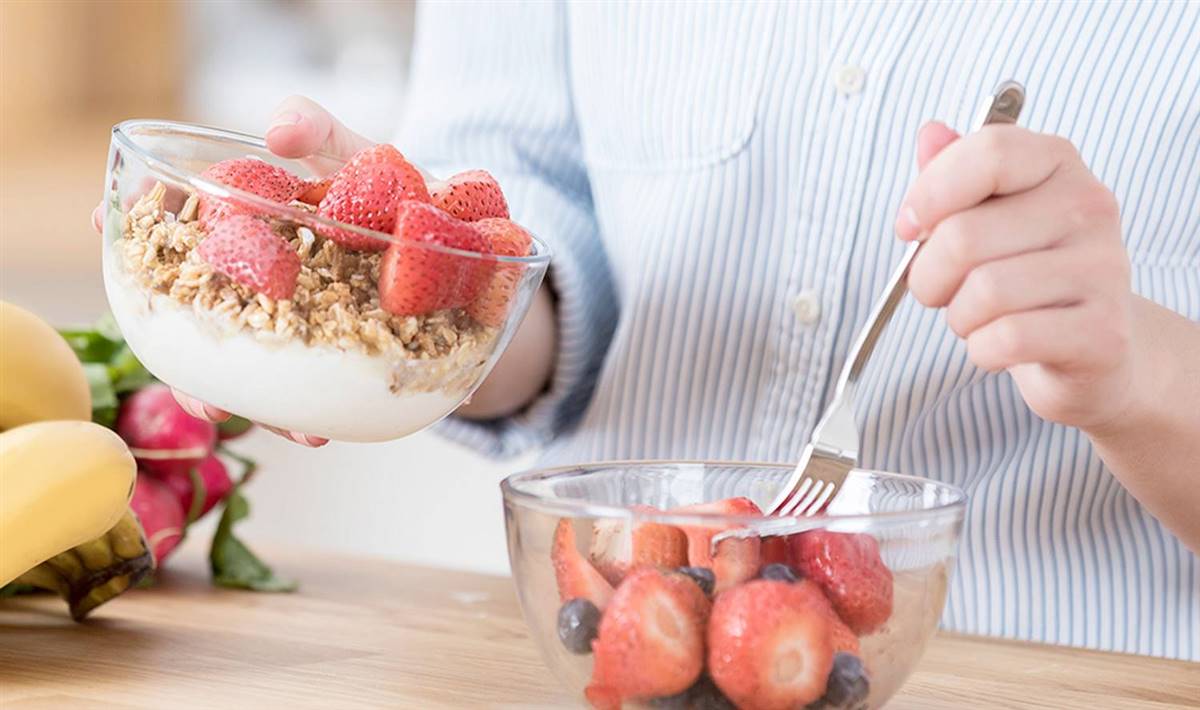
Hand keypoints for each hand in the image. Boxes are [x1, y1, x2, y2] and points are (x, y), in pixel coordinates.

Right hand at [91, 96, 374, 445]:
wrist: (462, 247)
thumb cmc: (394, 193)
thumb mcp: (356, 156)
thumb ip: (317, 131)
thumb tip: (277, 130)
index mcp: (251, 223)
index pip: (175, 222)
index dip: (138, 221)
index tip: (102, 220)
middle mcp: (258, 281)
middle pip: (196, 314)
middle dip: (174, 342)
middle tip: (156, 345)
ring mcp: (293, 324)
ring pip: (243, 367)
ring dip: (227, 396)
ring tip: (224, 412)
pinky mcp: (332, 360)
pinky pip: (305, 396)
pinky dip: (303, 417)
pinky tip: (315, 431)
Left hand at [897, 122, 1139, 431]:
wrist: (1092, 347)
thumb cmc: (1023, 275)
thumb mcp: (986, 216)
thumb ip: (954, 174)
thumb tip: (930, 134)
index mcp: (1057, 164)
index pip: (988, 153)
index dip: (930, 193)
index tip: (909, 226)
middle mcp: (1090, 207)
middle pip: (964, 235)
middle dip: (927, 276)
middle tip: (938, 289)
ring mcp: (1104, 269)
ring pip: (983, 292)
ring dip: (958, 317)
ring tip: (976, 317)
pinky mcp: (1103, 331)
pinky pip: (1007, 339)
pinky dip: (982, 350)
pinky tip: (998, 345)